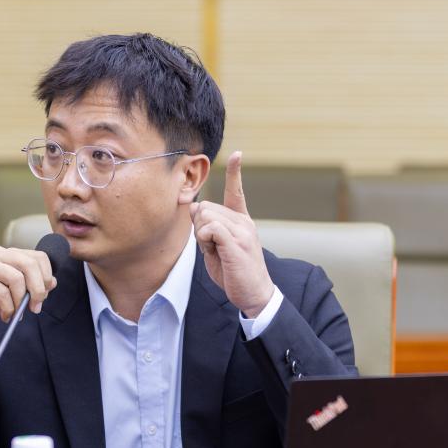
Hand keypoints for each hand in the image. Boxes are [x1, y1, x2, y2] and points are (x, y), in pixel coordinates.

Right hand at [0, 246, 56, 329]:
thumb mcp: (11, 291)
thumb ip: (30, 285)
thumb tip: (53, 282)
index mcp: (9, 254)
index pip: (39, 257)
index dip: (47, 276)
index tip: (44, 296)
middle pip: (30, 264)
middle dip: (38, 289)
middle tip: (35, 307)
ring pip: (16, 278)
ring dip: (21, 300)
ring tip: (17, 313)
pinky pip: (0, 291)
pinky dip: (8, 307)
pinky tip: (6, 316)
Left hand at [190, 151, 274, 317]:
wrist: (253, 294)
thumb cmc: (234, 272)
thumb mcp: (217, 247)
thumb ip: (206, 228)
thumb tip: (194, 207)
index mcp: (241, 221)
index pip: (237, 191)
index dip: (235, 172)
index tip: (237, 153)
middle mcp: (244, 222)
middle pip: (206, 207)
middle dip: (200, 227)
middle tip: (212, 247)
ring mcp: (242, 231)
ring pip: (206, 216)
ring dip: (201, 236)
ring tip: (216, 252)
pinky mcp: (237, 242)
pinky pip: (210, 228)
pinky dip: (205, 239)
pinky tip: (214, 251)